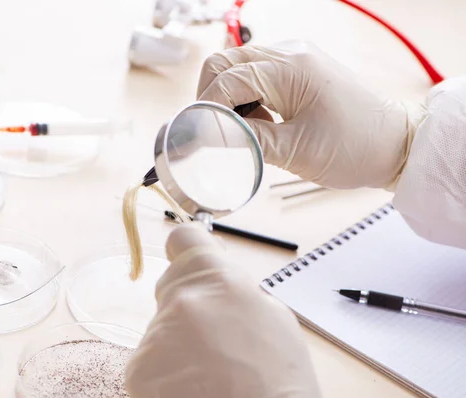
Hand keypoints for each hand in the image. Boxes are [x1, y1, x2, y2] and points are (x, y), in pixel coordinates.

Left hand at [125, 223, 320, 397]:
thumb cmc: (280, 383)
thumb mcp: (274, 320)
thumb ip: (236, 292)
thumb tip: (216, 286)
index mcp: (221, 280)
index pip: (184, 239)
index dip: (185, 251)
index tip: (188, 263)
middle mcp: (184, 300)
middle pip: (172, 291)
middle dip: (186, 310)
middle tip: (214, 343)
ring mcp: (157, 335)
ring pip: (160, 331)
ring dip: (176, 347)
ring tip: (208, 374)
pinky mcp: (139, 368)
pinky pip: (148, 362)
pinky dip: (163, 375)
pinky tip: (190, 389)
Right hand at [196, 40, 425, 189]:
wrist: (395, 144)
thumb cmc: (356, 147)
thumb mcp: (295, 151)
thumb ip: (247, 141)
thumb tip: (209, 138)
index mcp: (290, 68)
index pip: (226, 79)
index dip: (205, 108)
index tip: (196, 135)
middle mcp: (290, 53)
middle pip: (225, 63)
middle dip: (210, 97)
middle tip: (212, 130)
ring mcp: (295, 58)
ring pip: (238, 68)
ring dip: (229, 98)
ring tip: (242, 131)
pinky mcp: (299, 69)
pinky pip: (257, 76)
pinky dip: (246, 98)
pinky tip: (259, 123)